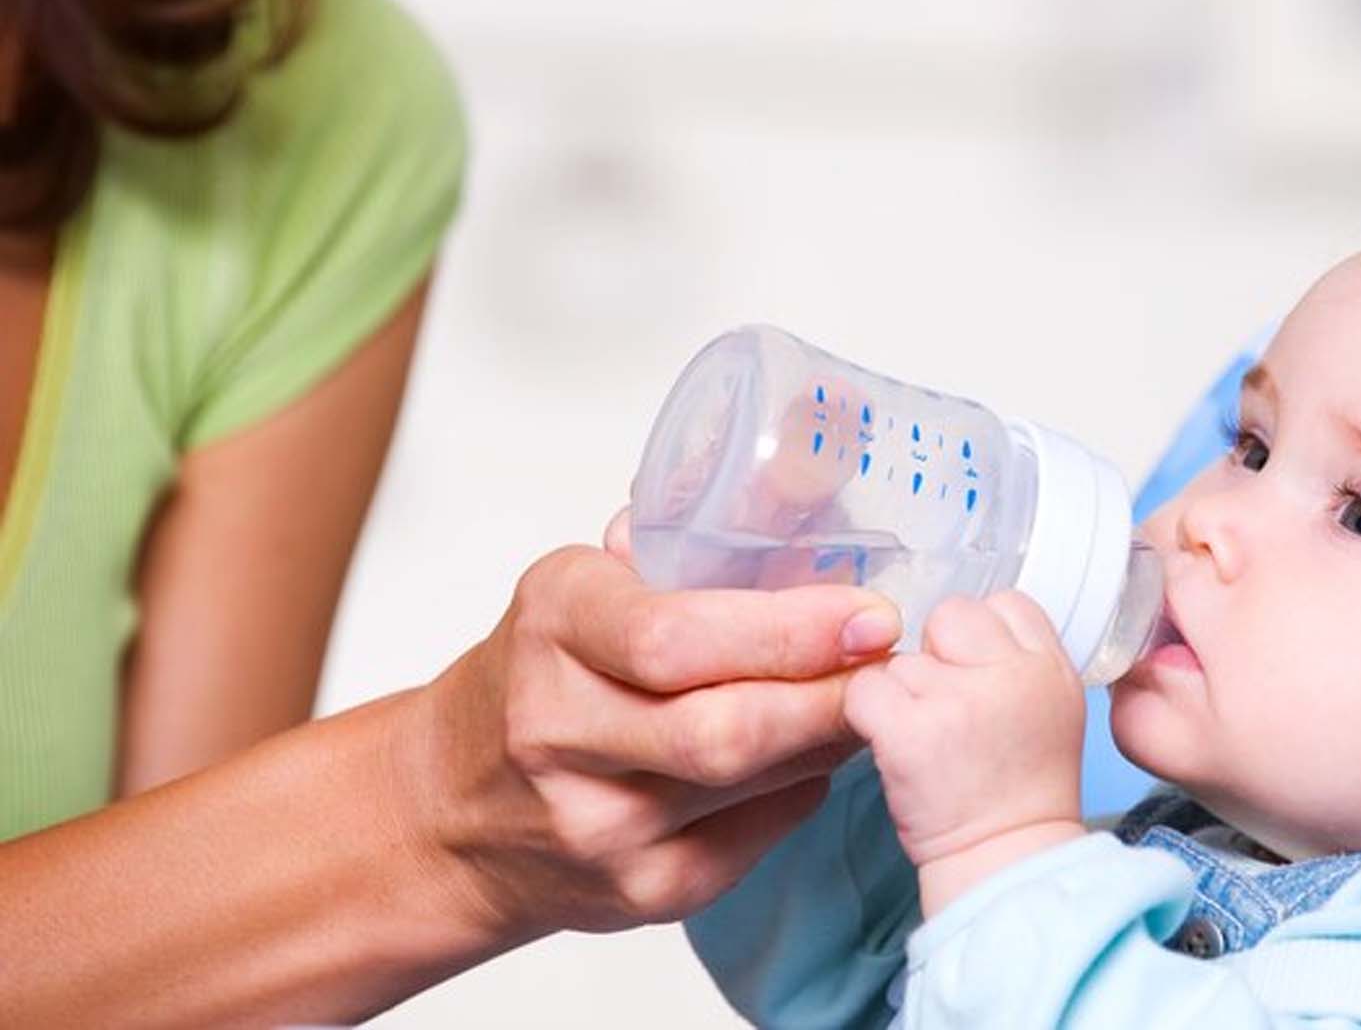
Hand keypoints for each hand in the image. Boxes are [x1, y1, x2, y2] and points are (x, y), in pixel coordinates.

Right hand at [391, 511, 902, 939]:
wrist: (451, 811)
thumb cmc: (538, 678)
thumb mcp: (586, 587)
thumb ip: (685, 547)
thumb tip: (815, 482)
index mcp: (553, 626)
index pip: (672, 638)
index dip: (788, 630)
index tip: (869, 613)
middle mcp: (559, 731)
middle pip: (725, 729)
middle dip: (830, 693)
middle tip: (894, 659)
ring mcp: (596, 824)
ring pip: (751, 784)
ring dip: (830, 736)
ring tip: (870, 695)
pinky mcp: (639, 893)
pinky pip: (758, 837)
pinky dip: (803, 787)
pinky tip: (814, 753)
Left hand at [844, 592, 1085, 911]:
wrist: (1004, 862)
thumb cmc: (1020, 792)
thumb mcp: (1052, 708)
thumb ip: (1017, 659)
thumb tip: (961, 627)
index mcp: (1051, 667)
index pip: (1005, 604)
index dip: (979, 639)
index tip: (976, 678)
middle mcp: (1010, 675)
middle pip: (950, 616)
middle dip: (937, 656)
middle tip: (944, 710)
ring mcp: (957, 699)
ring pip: (902, 660)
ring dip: (902, 696)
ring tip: (927, 743)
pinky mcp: (908, 730)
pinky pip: (864, 690)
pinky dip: (867, 717)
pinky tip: (893, 748)